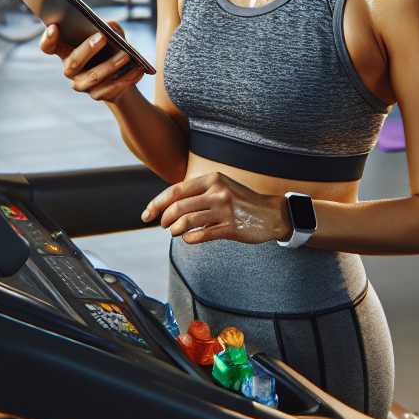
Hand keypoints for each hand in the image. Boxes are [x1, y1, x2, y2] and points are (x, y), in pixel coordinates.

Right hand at [38, 22, 143, 101]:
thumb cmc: (112, 47)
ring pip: (94, 77)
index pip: (48, 47)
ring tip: (127, 55)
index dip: (48, 39)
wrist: (124, 74)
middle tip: (103, 37)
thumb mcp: (112, 33)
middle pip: (73, 62)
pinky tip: (139, 69)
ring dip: (111, 65)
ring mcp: (82, 84)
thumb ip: (109, 26)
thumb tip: (109, 27)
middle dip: (88, 49)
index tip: (55, 27)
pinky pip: (112, 88)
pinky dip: (127, 78)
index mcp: (66, 50)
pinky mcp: (98, 95)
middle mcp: (70, 69)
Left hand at [142, 172, 289, 244]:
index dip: (157, 203)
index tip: (146, 214)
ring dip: (175, 229)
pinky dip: (190, 238)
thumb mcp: (220, 188)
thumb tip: (167, 205)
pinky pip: (202, 235)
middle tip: (163, 226)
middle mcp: (218, 191)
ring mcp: (225, 209)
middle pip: (178, 206)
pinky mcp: (232, 227)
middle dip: (164, 219)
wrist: (272, 213)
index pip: (175, 190)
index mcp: (212, 179)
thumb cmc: (241, 202)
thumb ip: (197, 193)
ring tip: (175, 232)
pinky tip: (189, 239)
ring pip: (187, 221)